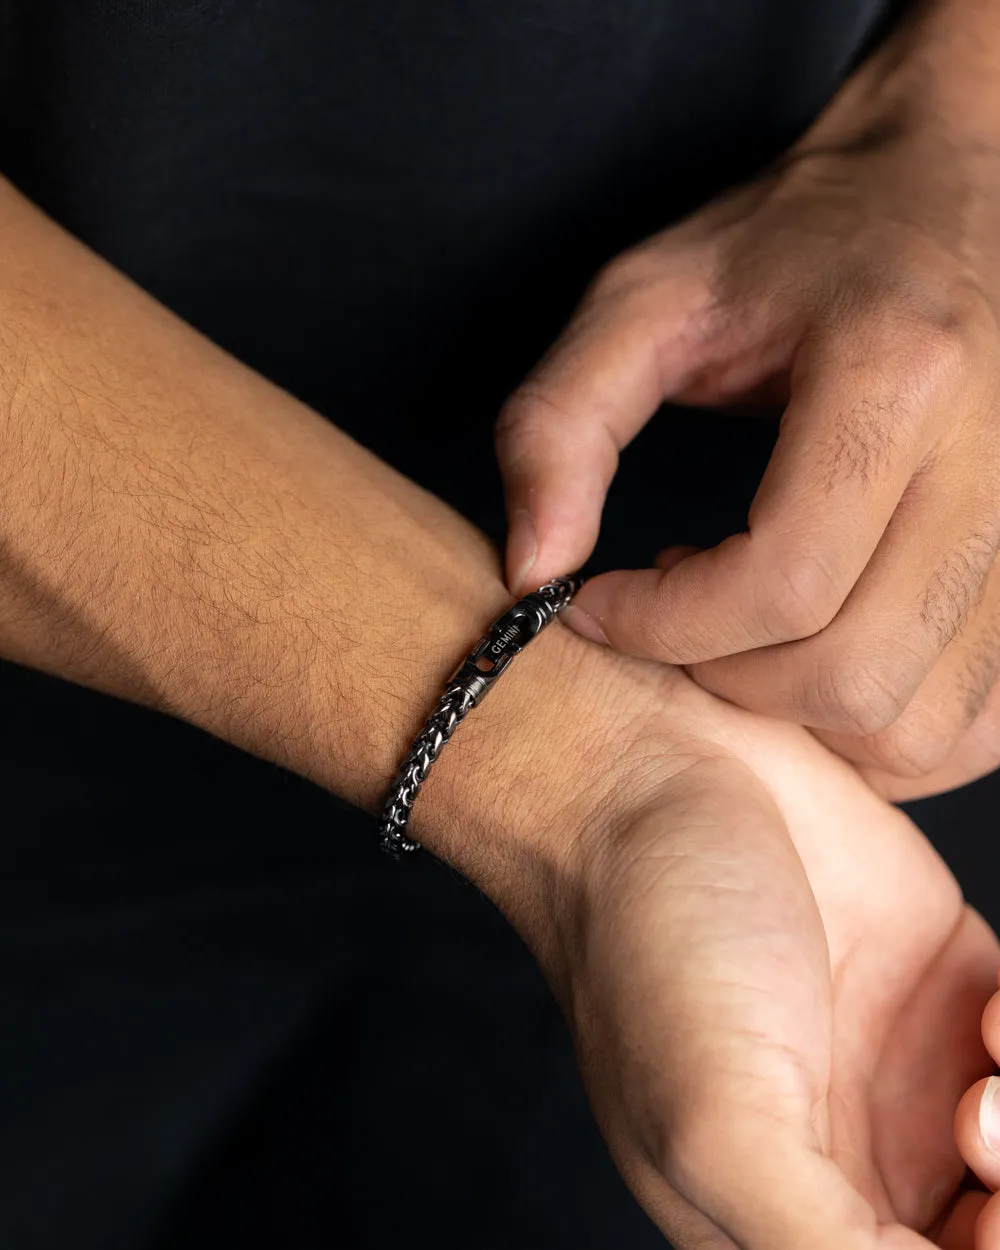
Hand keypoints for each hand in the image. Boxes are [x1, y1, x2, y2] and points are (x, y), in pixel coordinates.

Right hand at [477, 636, 997, 1248]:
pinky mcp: (943, 974)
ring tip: (984, 1081)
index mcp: (781, 1213)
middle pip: (986, 1231)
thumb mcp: (716, 1127)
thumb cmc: (649, 943)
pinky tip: (987, 1006)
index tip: (976, 1218)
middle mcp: (851, 1152)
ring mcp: (902, 1062)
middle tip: (976, 1136)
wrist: (646, 772)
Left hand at [496, 5, 999, 795]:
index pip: (781, 582)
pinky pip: (973, 722)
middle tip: (672, 613)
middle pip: (851, 674)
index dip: (662, 627)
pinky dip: (877, 727)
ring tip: (746, 622)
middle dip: (726, 681)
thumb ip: (558, 426)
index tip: (595, 603)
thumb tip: (531, 574)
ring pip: (916, 722)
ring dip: (799, 714)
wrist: (950, 187)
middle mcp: (995, 462)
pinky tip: (820, 647)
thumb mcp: (642, 300)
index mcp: (895, 376)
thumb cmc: (793, 244)